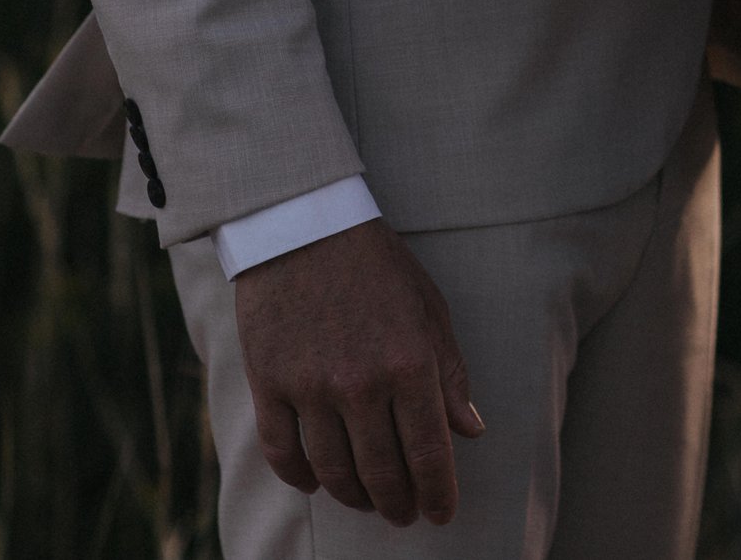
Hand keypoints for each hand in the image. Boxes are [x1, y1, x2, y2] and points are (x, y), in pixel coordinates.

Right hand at [233, 219, 483, 525]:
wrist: (305, 226)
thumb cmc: (377, 267)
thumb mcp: (430, 312)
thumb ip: (451, 375)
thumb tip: (472, 430)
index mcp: (410, 365)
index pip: (429, 455)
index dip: (438, 494)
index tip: (440, 513)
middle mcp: (361, 384)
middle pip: (381, 473)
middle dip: (398, 504)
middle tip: (404, 514)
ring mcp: (310, 387)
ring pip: (333, 472)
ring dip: (354, 496)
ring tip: (366, 500)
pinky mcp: (268, 384)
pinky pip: (283, 452)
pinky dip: (300, 477)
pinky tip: (315, 482)